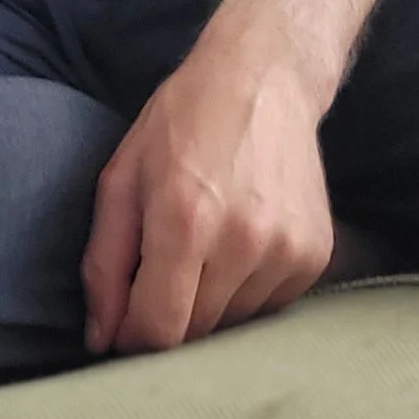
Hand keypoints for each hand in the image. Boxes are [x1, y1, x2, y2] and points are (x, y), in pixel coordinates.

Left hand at [80, 22, 336, 357]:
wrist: (264, 78)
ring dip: (209, 304)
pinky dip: (246, 290)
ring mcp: (287, 251)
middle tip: (161, 271)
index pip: (159, 332)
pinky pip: (270, 306)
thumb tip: (102, 339)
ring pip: (234, 324)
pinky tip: (239, 243)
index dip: (133, 340)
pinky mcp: (316, 254)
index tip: (123, 326)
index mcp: (185, 221)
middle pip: (196, 334)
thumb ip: (104, 264)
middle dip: (169, 317)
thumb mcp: (121, 177)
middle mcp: (243, 243)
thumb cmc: (181, 123)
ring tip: (204, 247)